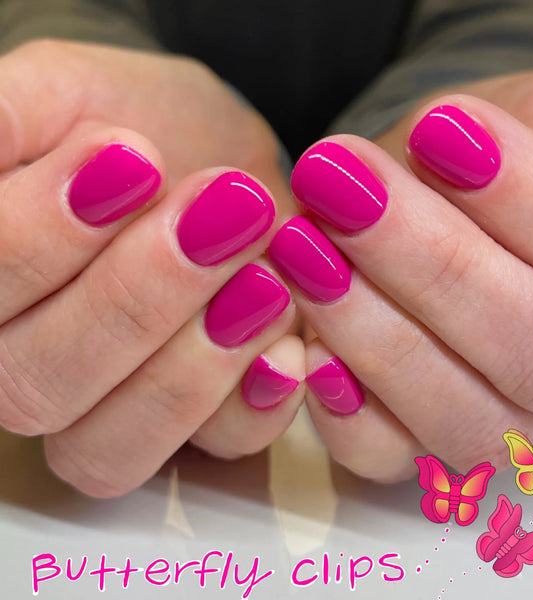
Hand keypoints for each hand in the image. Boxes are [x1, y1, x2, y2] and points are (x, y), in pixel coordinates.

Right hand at [0, 39, 302, 496]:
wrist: (226, 168)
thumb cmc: (142, 127)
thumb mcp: (65, 94)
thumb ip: (5, 122)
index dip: (37, 240)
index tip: (130, 160)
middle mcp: (36, 368)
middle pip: (36, 386)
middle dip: (133, 299)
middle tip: (219, 210)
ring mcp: (117, 409)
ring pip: (111, 448)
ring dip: (190, 366)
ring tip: (263, 277)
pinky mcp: (203, 424)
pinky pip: (215, 450)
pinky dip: (254, 404)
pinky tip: (289, 346)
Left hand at [267, 65, 532, 481]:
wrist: (392, 190)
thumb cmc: (465, 153)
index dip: (531, 202)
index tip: (442, 132)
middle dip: (437, 265)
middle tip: (351, 187)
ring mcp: (481, 417)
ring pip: (464, 420)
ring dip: (376, 333)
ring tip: (304, 247)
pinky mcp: (400, 444)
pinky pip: (386, 460)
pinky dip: (346, 415)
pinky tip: (308, 352)